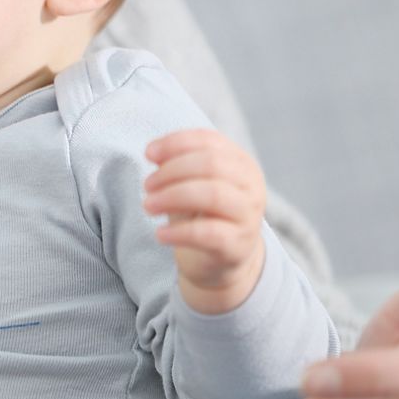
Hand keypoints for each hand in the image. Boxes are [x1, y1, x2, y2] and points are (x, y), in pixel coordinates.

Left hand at [143, 129, 266, 313]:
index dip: (175, 143)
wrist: (222, 258)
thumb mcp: (190, 182)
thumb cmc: (202, 212)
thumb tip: (153, 152)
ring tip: (148, 206)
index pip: (209, 140)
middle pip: (211, 165)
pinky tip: (160, 234)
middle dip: (171, 172)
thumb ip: (176, 163)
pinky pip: (207, 233)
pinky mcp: (238, 245)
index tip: (148, 154)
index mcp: (240, 162)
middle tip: (147, 185)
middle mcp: (251, 185)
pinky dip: (178, 232)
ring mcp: (249, 216)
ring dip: (171, 197)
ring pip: (212, 195)